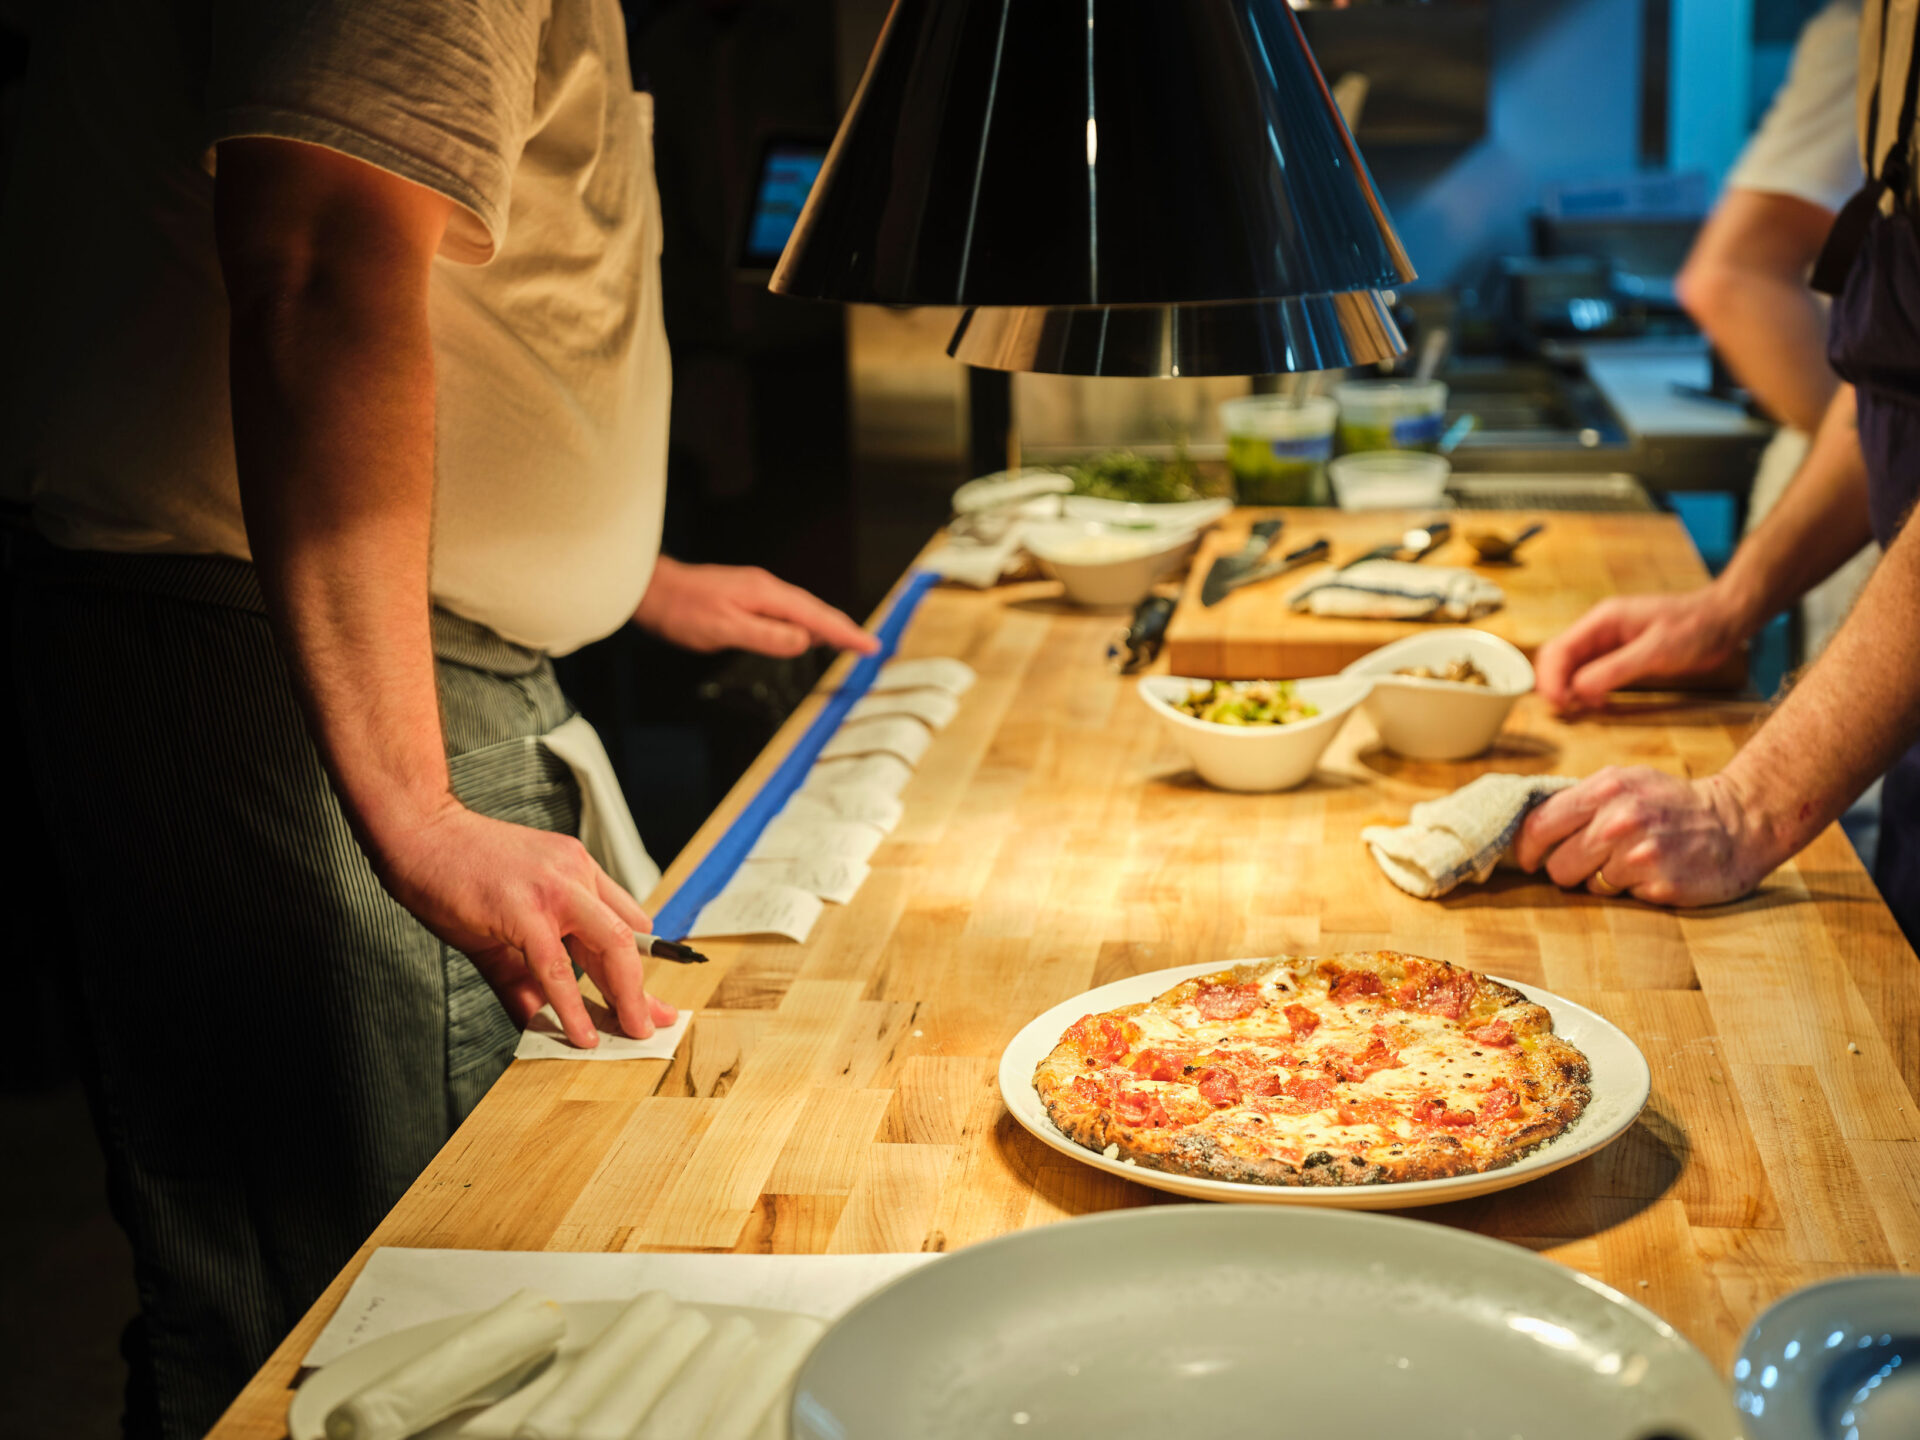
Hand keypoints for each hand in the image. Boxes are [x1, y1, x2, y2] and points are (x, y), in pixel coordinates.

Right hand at [375, 801, 676, 1047]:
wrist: (419, 832)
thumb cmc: (457, 869)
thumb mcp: (507, 919)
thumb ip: (523, 973)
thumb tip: (536, 1020)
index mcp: (576, 871)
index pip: (623, 921)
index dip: (639, 963)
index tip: (647, 995)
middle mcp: (575, 875)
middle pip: (627, 938)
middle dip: (642, 988)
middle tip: (651, 1024)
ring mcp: (554, 889)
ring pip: (610, 946)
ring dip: (626, 997)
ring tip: (632, 1032)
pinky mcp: (524, 909)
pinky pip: (557, 966)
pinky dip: (572, 1005)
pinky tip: (580, 1032)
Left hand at [634, 557, 879, 657]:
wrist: (652, 589)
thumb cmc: (682, 609)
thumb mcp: (723, 629)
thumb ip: (766, 636)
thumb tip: (803, 641)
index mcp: (766, 595)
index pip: (816, 616)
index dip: (845, 633)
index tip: (869, 646)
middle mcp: (767, 588)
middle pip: (815, 610)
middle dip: (844, 629)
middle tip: (869, 646)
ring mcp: (757, 591)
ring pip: (802, 610)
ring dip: (827, 626)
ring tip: (848, 642)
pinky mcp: (748, 597)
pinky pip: (786, 611)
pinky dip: (805, 623)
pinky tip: (805, 634)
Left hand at [1512, 766, 1779, 905]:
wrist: (1738, 823)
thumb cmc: (1671, 804)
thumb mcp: (1626, 784)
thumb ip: (1581, 801)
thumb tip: (1529, 828)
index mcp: (1605, 788)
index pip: (1539, 825)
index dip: (1527, 848)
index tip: (1528, 859)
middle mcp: (1619, 820)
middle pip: (1557, 866)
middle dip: (1568, 869)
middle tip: (1592, 862)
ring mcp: (1640, 854)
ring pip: (1587, 885)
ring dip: (1602, 879)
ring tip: (1631, 861)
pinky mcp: (1660, 885)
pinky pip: (1621, 897)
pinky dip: (1631, 889)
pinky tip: (1653, 872)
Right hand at [1534, 589, 1751, 712]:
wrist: (1725, 619)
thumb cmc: (1696, 629)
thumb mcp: (1656, 651)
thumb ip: (1614, 669)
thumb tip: (1578, 690)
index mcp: (1602, 620)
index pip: (1558, 649)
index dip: (1551, 679)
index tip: (1559, 705)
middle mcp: (1599, 629)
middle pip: (1559, 658)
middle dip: (1555, 685)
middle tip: (1566, 713)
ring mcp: (1609, 642)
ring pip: (1573, 668)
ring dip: (1571, 690)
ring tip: (1582, 712)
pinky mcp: (1621, 655)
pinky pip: (1593, 673)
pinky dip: (1589, 691)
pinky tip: (1599, 705)